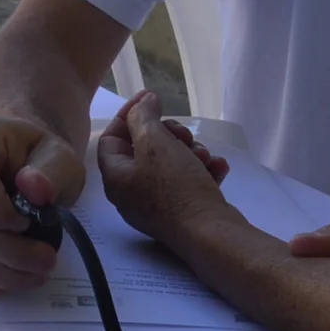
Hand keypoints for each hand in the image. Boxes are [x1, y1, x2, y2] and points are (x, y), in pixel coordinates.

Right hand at [0, 113, 84, 295]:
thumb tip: (35, 190)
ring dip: (0, 275)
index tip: (31, 224)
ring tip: (34, 274)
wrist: (11, 155)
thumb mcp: (60, 155)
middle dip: (11, 254)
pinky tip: (8, 277)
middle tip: (47, 263)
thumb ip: (53, 170)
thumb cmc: (35, 156)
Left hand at [96, 91, 233, 247]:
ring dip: (189, 151)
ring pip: (170, 164)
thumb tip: (144, 102)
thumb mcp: (155, 142)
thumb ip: (144, 116)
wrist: (210, 233)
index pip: (111, 137)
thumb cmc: (176, 186)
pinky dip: (201, 170)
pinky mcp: (181, 213)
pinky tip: (218, 167)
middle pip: (144, 149)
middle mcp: (131, 193)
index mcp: (116, 177)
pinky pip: (187, 182)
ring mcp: (157, 206)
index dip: (130, 113)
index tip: (153, 97)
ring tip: (204, 155)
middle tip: (184, 134)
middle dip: (168, 134)